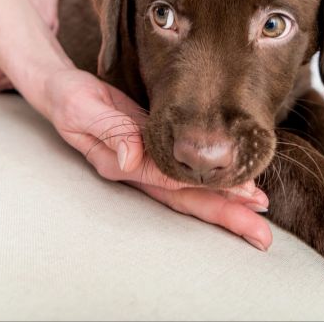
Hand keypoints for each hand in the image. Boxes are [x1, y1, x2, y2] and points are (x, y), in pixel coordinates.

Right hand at [44, 67, 273, 250]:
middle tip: (262, 234)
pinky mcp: (154, 151)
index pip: (169, 181)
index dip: (205, 189)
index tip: (241, 194)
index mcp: (120, 164)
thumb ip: (109, 129)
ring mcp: (147, 165)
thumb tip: (131, 157)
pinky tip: (239, 186)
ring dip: (226, 204)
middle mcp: (137, 171)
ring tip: (260, 212)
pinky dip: (214, 183)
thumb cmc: (69, 98)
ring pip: (190, 192)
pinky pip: (187, 175)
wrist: (61, 90)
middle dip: (226, 216)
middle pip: (186, 200)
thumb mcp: (82, 108)